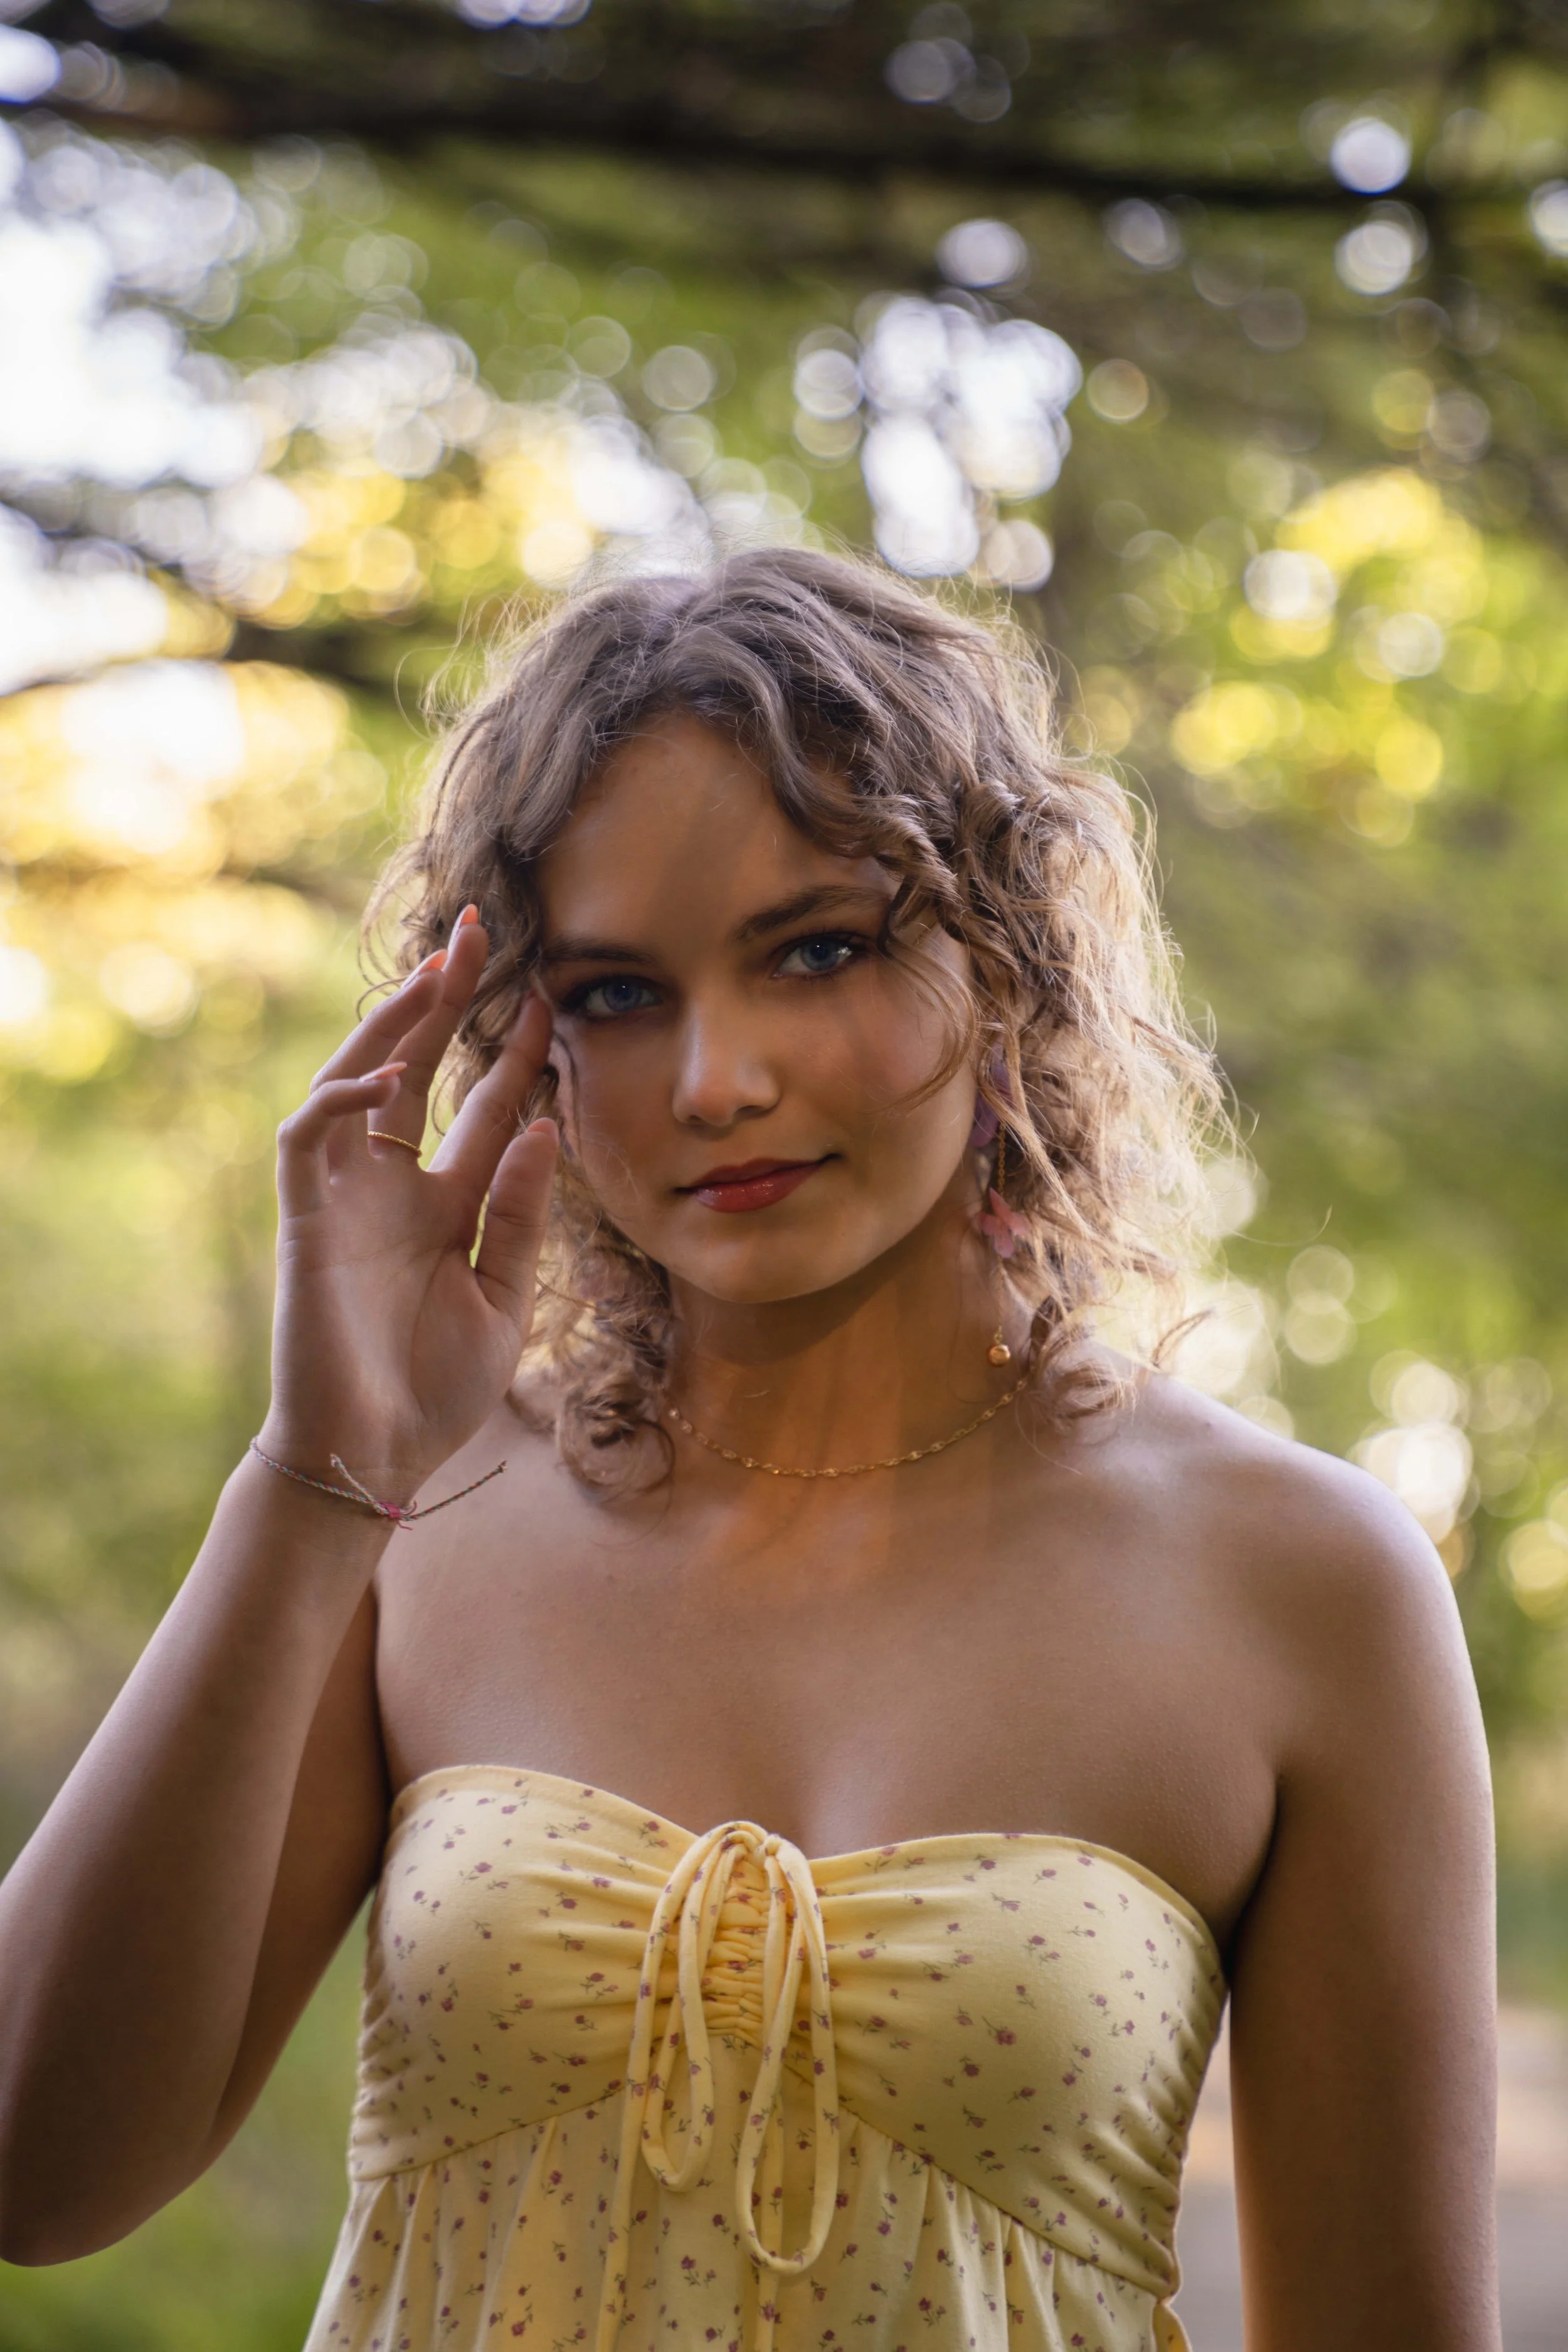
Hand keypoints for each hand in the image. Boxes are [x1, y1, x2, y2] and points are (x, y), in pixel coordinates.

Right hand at [256, 908, 558, 1499]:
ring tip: (436, 973)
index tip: (552, 1001)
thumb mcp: (505, 1296)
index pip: (485, 1109)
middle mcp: (392, 1188)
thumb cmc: (435, 1390)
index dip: (515, 1054)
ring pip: (356, 1081)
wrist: (373, 1457)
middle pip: (418, 1070)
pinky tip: (389, 1073)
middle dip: (445, 1002)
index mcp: (444, 1206)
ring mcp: (344, 1198)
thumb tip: (548, 1125)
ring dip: (392, 1025)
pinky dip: (340, 1098)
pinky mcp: (305, 1219)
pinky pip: (308, 1138)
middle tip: (480, 934)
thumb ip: (520, 1213)